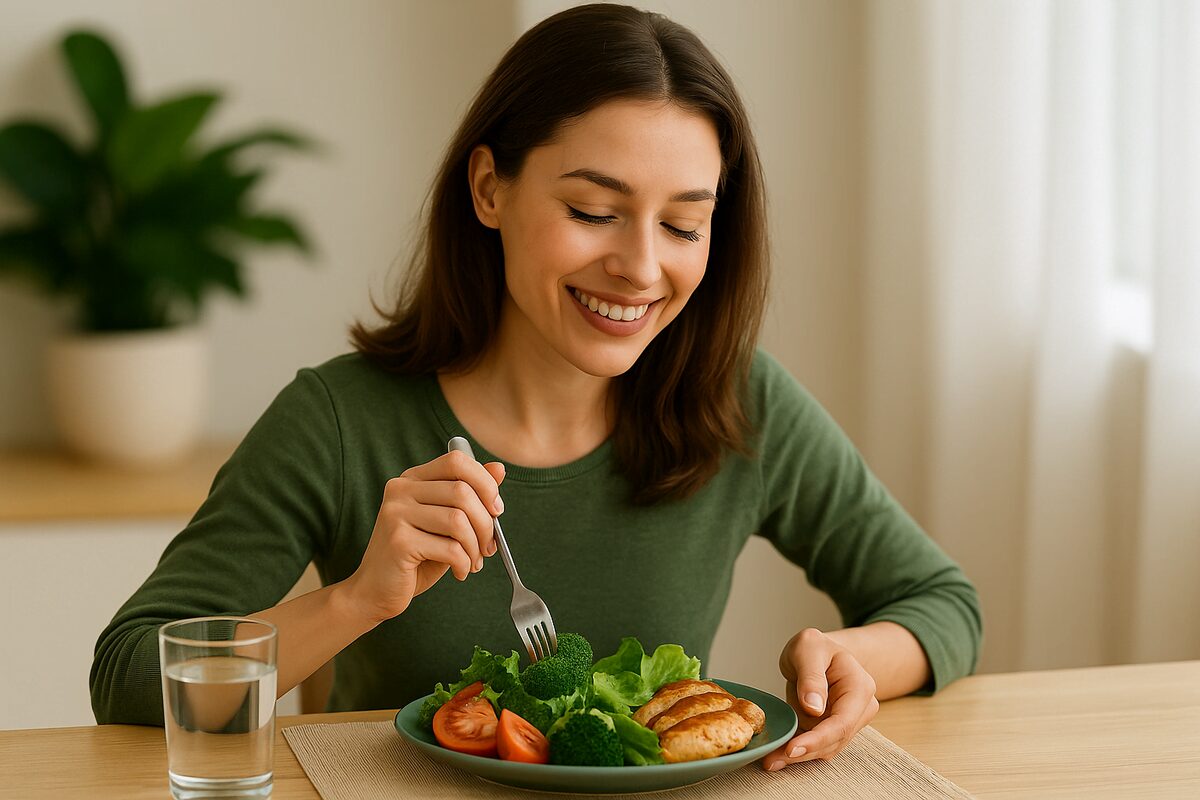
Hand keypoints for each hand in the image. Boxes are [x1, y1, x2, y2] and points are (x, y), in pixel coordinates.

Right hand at [342, 449, 504, 623]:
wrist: (374, 592)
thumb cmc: (416, 557)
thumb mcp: (447, 523)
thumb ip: (471, 496)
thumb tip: (499, 469)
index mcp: (412, 479)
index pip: (456, 461)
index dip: (485, 483)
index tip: (496, 509)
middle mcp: (400, 490)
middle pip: (462, 492)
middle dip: (486, 523)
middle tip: (488, 546)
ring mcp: (396, 514)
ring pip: (458, 521)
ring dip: (475, 547)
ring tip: (473, 562)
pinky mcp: (399, 541)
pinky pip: (450, 548)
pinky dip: (464, 563)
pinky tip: (460, 572)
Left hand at [763, 627, 878, 770]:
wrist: (818, 652)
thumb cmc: (815, 647)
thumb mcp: (808, 648)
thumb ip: (811, 676)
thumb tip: (814, 708)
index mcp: (859, 687)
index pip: (842, 722)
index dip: (818, 739)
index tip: (792, 748)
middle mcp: (860, 708)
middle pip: (834, 740)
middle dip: (804, 752)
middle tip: (772, 760)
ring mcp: (849, 721)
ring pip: (825, 748)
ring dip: (798, 756)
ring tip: (771, 759)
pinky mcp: (832, 730)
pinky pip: (816, 745)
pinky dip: (797, 750)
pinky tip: (777, 755)